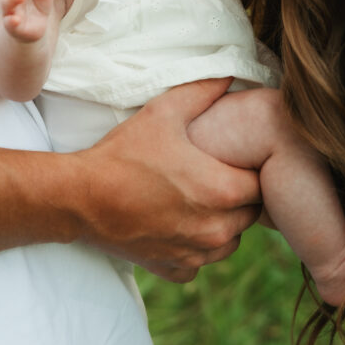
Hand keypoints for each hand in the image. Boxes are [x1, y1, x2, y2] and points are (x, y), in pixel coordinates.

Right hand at [66, 79, 261, 281]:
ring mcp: (196, 254)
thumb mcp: (164, 112)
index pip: (261, 184)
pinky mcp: (175, 268)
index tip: (233, 158)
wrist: (83, 198)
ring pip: (229, 241)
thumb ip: (203, 92)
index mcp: (222, 190)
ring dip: (221, 223)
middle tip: (215, 174)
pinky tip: (178, 223)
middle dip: (238, 195)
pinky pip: (200, 262)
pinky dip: (195, 246)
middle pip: (249, 214)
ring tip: (198, 198)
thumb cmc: (125, 153)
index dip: (250, 168)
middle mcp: (216, 229)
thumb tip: (229, 76)